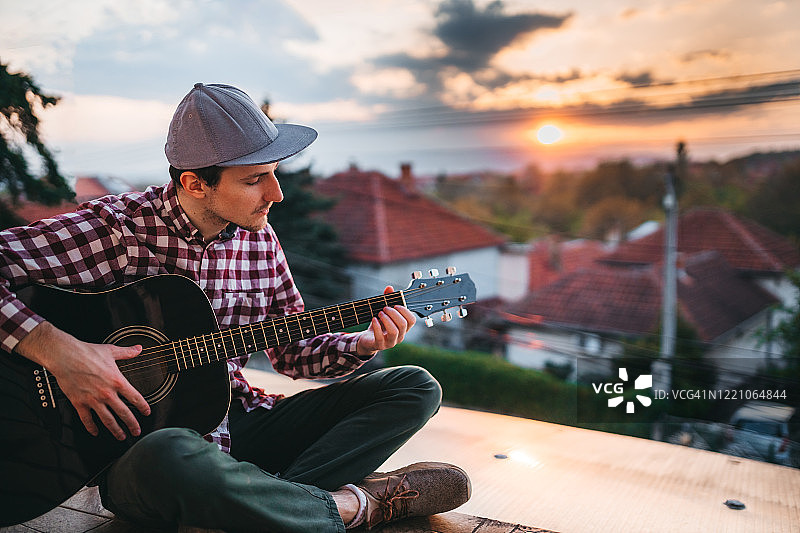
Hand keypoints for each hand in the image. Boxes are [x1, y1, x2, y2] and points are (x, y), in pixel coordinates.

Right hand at [16, 322, 149, 439]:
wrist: (65, 356)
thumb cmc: (87, 352)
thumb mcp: (111, 351)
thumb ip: (127, 352)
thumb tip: (138, 349)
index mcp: (117, 381)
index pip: (135, 398)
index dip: (143, 407)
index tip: (146, 413)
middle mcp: (107, 393)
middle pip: (124, 413)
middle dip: (132, 424)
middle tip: (136, 431)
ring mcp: (93, 400)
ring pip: (108, 420)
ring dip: (115, 430)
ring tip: (121, 436)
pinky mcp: (80, 403)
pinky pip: (87, 419)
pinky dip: (91, 427)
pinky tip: (95, 432)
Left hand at [356, 286, 416, 355]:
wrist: (368, 339)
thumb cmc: (379, 325)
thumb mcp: (384, 312)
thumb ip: (387, 299)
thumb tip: (390, 288)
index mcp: (403, 328)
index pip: (412, 320)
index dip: (405, 311)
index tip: (395, 305)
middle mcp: (399, 336)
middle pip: (403, 324)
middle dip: (393, 313)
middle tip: (385, 308)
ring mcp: (390, 342)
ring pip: (394, 331)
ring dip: (386, 319)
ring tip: (380, 313)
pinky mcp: (380, 345)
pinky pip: (380, 336)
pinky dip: (377, 326)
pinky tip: (374, 319)